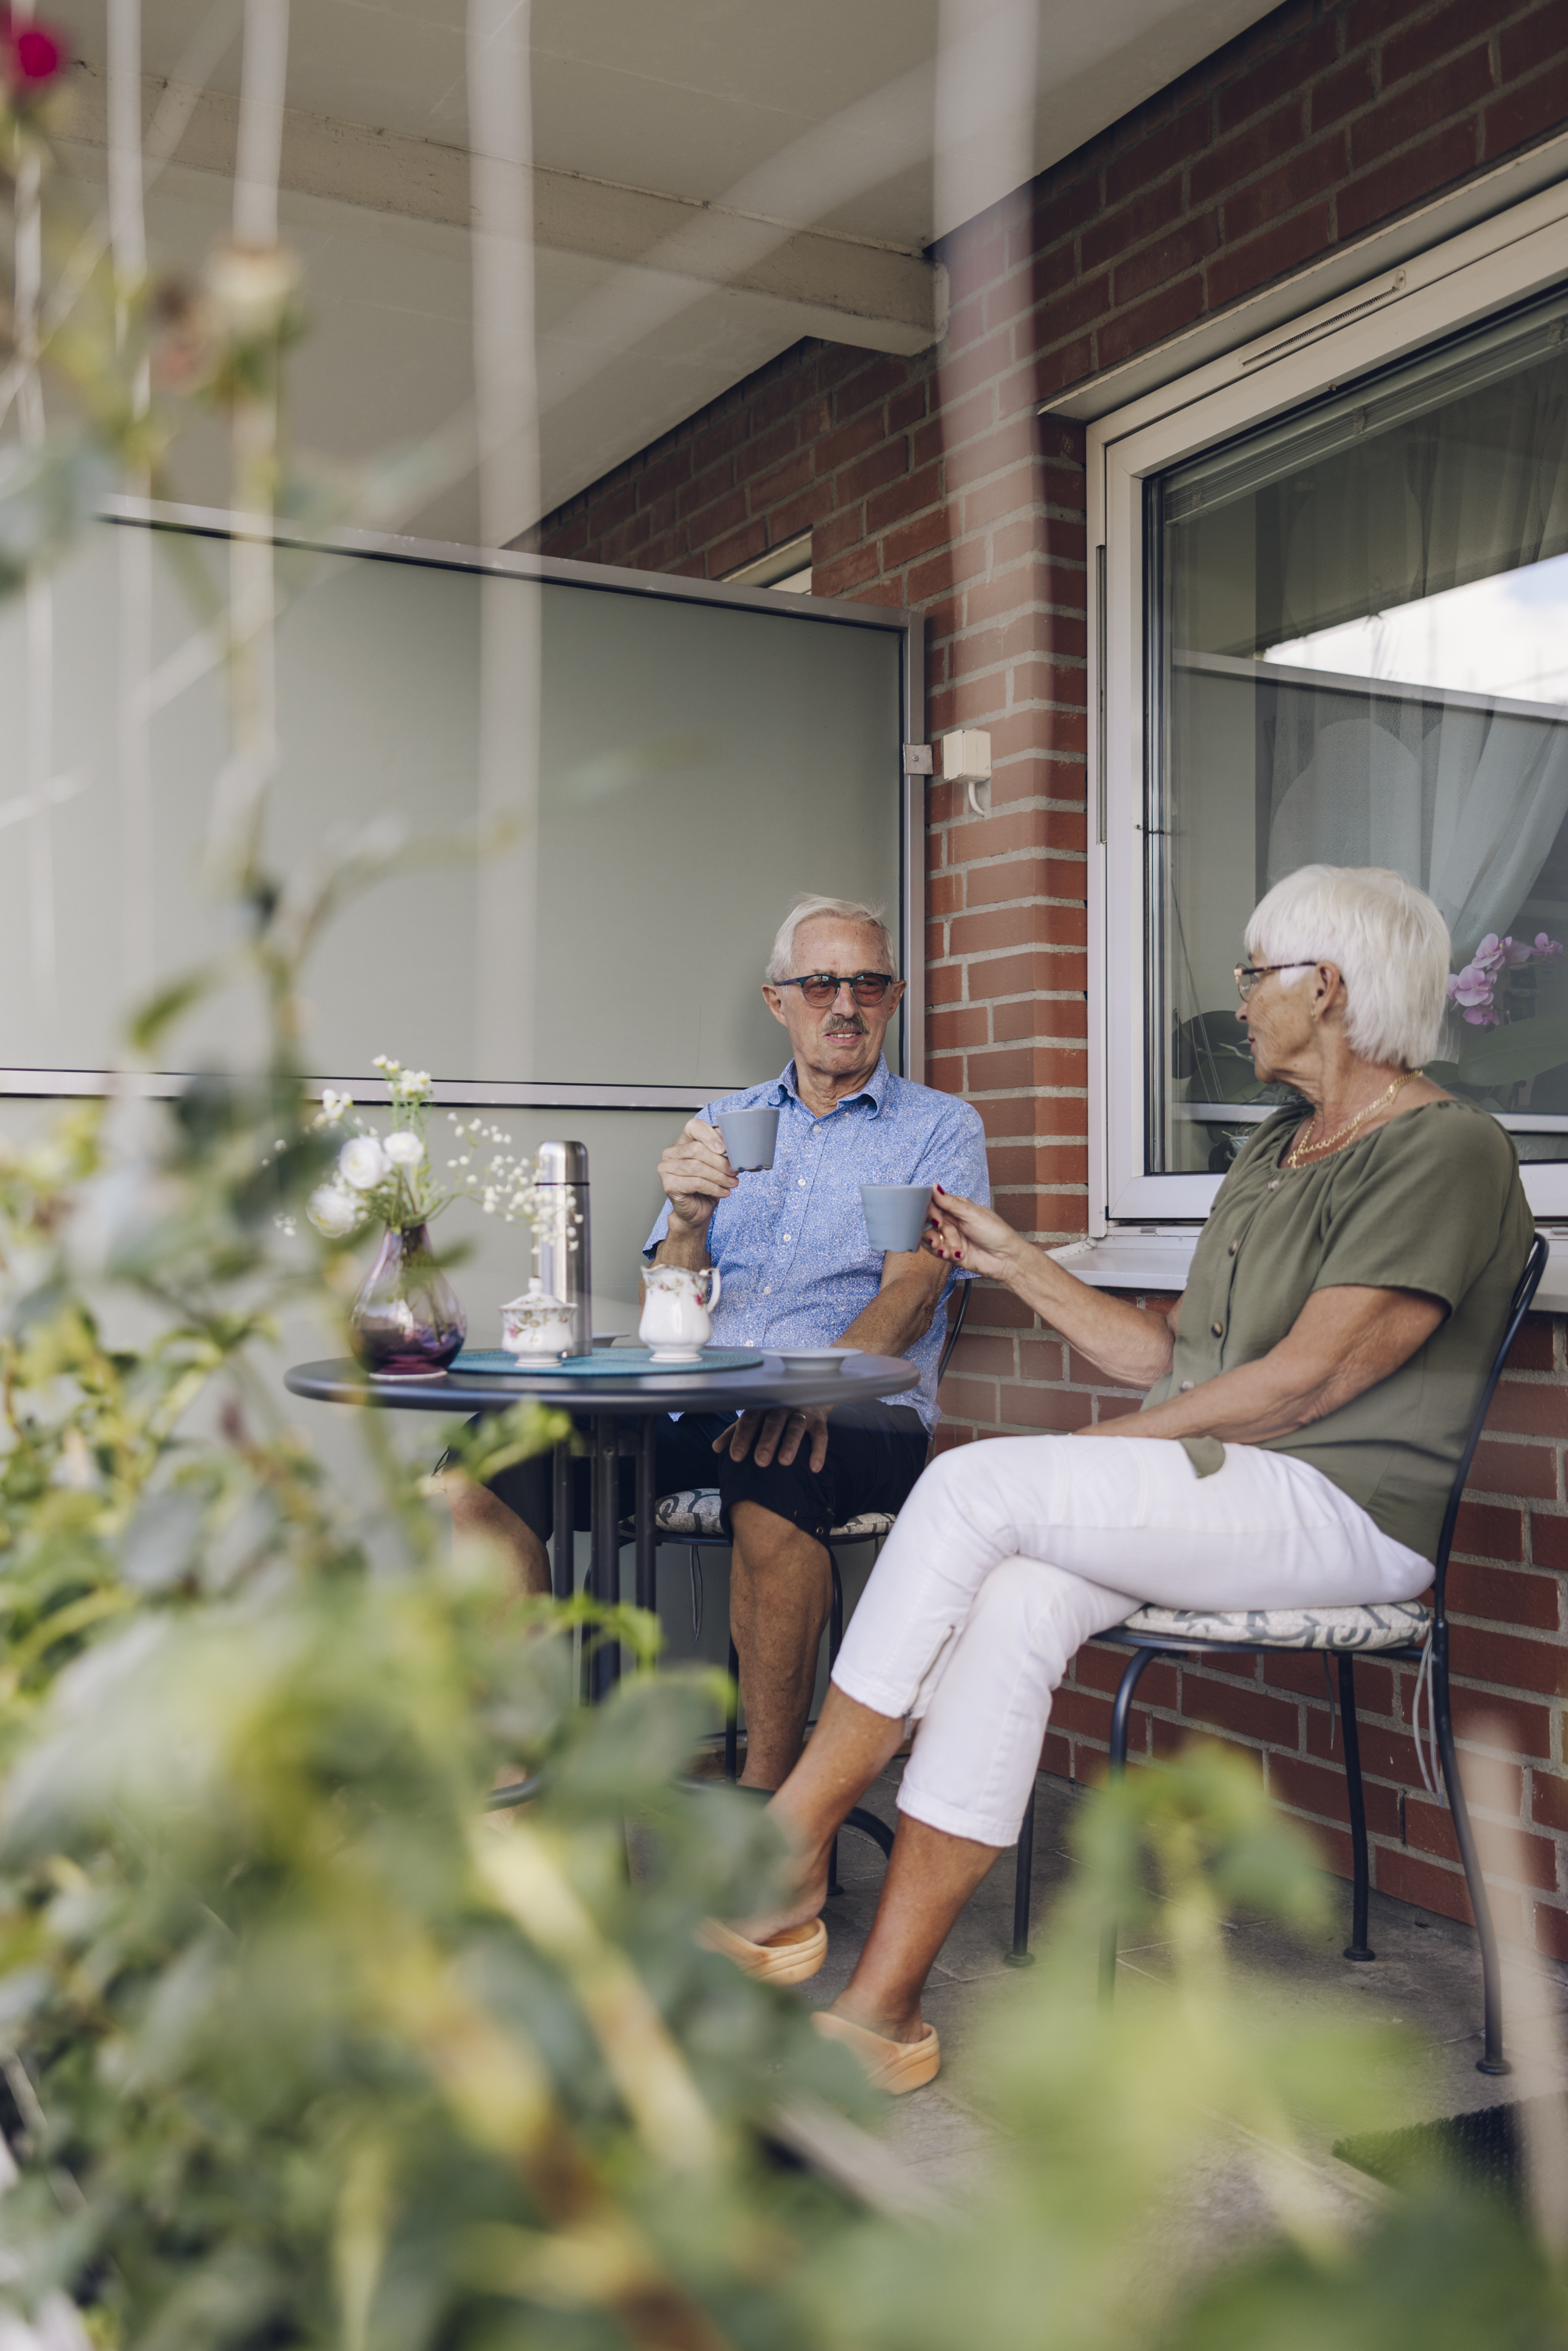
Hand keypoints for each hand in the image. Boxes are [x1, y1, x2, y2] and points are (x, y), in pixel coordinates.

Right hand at [658, 1117, 736, 1234]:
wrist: (697, 1211)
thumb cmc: (706, 1186)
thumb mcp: (717, 1165)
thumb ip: (721, 1151)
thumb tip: (737, 1145)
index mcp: (682, 1142)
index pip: (693, 1127)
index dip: (709, 1135)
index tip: (724, 1149)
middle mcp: (671, 1153)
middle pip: (697, 1149)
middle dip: (720, 1161)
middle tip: (734, 1171)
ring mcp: (667, 1168)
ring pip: (697, 1167)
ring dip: (719, 1176)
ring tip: (732, 1183)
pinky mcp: (669, 1184)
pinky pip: (696, 1183)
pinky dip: (714, 1188)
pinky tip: (724, 1192)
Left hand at [713, 1404, 830, 1473]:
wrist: (808, 1394)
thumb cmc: (774, 1412)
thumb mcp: (754, 1418)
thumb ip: (735, 1432)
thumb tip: (716, 1448)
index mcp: (762, 1406)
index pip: (750, 1420)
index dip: (742, 1437)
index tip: (736, 1456)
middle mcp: (781, 1406)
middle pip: (773, 1422)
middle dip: (767, 1441)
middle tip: (760, 1461)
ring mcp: (801, 1412)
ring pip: (796, 1426)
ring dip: (790, 1443)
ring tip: (784, 1461)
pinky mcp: (819, 1420)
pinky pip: (821, 1434)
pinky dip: (818, 1450)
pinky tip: (814, 1467)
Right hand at [922, 1185, 1021, 1281]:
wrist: (1006, 1258)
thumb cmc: (995, 1232)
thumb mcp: (972, 1214)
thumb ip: (950, 1202)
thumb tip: (934, 1187)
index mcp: (955, 1208)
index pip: (933, 1204)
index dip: (929, 1210)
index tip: (935, 1218)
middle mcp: (951, 1222)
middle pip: (927, 1222)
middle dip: (929, 1230)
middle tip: (937, 1235)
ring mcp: (950, 1238)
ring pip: (929, 1238)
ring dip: (935, 1243)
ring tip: (945, 1249)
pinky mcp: (950, 1253)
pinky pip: (937, 1252)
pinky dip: (943, 1253)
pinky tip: (955, 1254)